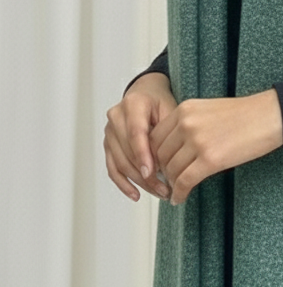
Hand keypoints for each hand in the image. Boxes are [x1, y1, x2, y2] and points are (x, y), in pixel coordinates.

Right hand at [104, 73, 176, 201]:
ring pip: (120, 162)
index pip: (136, 133)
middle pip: (127, 151)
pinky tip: (135, 194)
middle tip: (164, 188)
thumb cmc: (159, 101)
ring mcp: (109, 131)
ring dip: (138, 181)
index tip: (152, 174)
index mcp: (133, 104)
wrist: (146, 93)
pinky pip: (112, 167)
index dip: (143, 155)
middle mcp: (116, 116)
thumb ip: (167, 133)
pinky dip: (123, 183)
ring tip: (157, 192)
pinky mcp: (108, 143)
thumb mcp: (170, 109)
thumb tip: (168, 163)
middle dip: (145, 174)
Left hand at [149, 89, 282, 205]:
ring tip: (176, 190)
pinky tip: (179, 198)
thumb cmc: (245, 114)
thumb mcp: (208, 110)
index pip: (155, 136)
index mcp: (185, 109)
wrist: (269, 116)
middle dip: (162, 171)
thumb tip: (175, 148)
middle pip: (160, 154)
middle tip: (167, 180)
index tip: (160, 165)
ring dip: (172, 183)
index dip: (154, 155)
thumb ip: (188, 124)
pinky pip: (185, 181)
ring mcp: (197, 141)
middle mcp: (186, 123)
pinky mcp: (210, 159)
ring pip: (172, 170)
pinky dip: (179, 193)